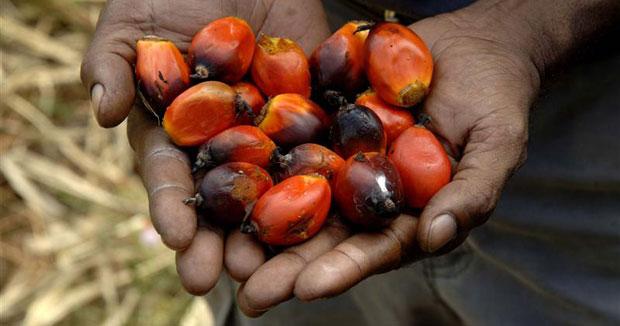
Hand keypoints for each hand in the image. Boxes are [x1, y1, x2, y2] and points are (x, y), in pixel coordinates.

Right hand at [81, 0, 329, 294]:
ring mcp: (269, 134)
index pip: (169, 175)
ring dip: (268, 231)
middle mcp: (222, 143)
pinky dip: (324, 182)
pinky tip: (328, 215)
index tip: (176, 237)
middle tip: (217, 278)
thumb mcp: (132, 22)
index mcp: (175, 132)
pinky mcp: (312, 116)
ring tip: (268, 267)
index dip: (170, 206)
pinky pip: (320, 150)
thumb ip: (111, 64)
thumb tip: (101, 112)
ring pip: (270, 190)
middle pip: (220, 200)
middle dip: (216, 240)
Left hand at [235, 9, 539, 315]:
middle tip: (251, 293)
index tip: (307, 289)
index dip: (343, 269)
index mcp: (406, 211)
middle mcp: (367, 192)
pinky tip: (225, 176)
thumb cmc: (496, 98)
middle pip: (325, 233)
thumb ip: (472, 193)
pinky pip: (289, 138)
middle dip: (288, 265)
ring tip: (224, 252)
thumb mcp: (497, 146)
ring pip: (297, 194)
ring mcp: (342, 156)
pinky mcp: (324, 119)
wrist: (476, 44)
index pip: (374, 248)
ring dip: (261, 223)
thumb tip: (436, 237)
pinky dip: (259, 158)